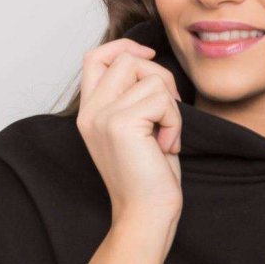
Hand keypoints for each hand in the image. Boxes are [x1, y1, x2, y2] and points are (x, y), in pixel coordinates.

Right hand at [76, 38, 184, 230]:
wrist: (146, 216)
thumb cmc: (150, 179)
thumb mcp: (139, 130)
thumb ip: (134, 97)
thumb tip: (149, 62)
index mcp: (90, 112)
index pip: (95, 57)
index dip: (124, 47)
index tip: (150, 56)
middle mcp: (90, 112)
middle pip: (126, 59)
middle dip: (160, 77)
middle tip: (169, 113)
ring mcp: (102, 116)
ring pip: (150, 76)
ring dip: (171, 106)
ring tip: (165, 137)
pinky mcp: (121, 124)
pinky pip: (162, 99)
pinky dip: (175, 122)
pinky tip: (167, 146)